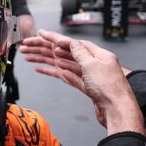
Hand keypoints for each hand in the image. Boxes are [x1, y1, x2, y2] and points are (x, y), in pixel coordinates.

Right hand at [21, 30, 145, 135]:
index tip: (41, 34)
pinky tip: (45, 70)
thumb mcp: (92, 64)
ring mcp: (89, 76)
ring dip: (46, 60)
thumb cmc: (111, 89)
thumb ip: (80, 52)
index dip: (55, 38)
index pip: (72, 42)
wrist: (117, 111)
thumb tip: (71, 42)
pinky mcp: (86, 88)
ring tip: (30, 58)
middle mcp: (93, 63)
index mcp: (97, 54)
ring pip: (63, 65)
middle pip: (64, 53)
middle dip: (45, 49)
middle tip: (28, 47)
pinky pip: (67, 77)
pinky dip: (55, 73)